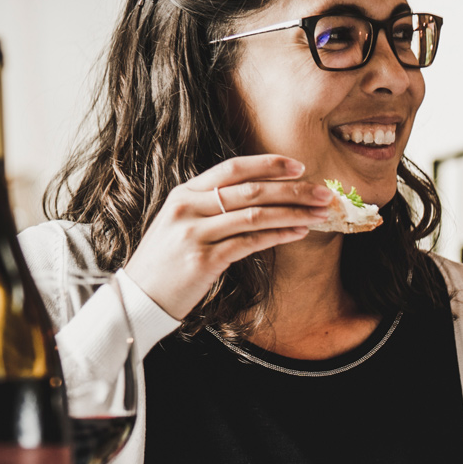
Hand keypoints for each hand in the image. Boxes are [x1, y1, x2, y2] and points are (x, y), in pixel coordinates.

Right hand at [122, 156, 333, 319]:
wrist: (137, 298)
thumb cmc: (165, 263)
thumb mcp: (180, 224)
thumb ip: (210, 207)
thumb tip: (258, 198)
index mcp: (184, 193)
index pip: (232, 168)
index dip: (268, 165)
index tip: (299, 167)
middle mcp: (188, 207)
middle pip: (251, 190)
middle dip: (294, 190)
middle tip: (325, 193)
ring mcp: (194, 233)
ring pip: (255, 214)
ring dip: (294, 212)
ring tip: (320, 214)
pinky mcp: (203, 260)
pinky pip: (250, 242)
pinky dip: (278, 236)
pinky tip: (299, 233)